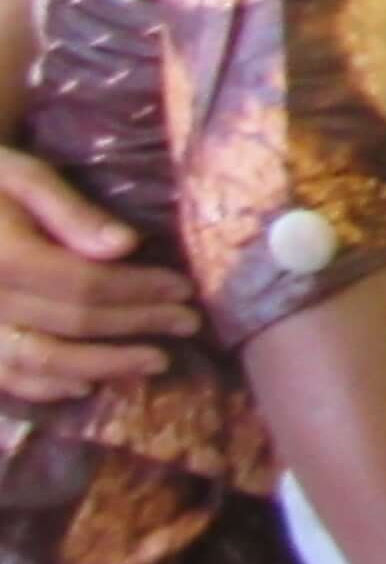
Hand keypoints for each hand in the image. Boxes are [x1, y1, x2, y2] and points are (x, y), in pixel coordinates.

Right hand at [0, 145, 189, 400]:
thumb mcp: (23, 177)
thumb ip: (71, 211)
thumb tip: (127, 245)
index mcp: (3, 258)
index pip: (85, 284)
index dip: (140, 290)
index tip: (184, 289)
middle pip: (72, 323)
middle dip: (137, 325)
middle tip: (189, 323)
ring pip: (41, 361)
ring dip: (103, 366)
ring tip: (155, 361)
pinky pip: (5, 376)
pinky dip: (46, 387)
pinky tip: (87, 385)